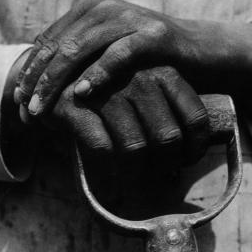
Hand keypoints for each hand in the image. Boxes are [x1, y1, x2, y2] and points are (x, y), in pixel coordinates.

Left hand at [15, 0, 251, 138]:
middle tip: (24, 111)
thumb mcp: (111, 58)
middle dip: (36, 81)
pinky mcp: (153, 35)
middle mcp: (104, 9)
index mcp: (90, 12)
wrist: (201, 54)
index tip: (19, 102)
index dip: (30, 72)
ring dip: (56, 81)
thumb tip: (47, 84)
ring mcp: (128, 19)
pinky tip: (81, 93)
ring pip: (80, 49)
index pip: (48, 43)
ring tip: (40, 109)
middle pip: (58, 46)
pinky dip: (98, 74)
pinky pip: (119, 54)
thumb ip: (82, 61)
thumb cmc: (150, 63)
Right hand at [52, 66, 208, 173]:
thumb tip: (192, 151)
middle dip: (166, 165)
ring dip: (137, 173)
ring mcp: (107, 90)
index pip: (195, 117)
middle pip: (167, 137)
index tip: (186, 161)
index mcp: (163, 71)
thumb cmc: (110, 90)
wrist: (56, 78)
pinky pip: (102, 148)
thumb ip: (169, 109)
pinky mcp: (75, 104)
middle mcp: (139, 77)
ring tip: (136, 180)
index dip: (195, 148)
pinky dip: (108, 167)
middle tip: (159, 176)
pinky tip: (110, 170)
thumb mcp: (145, 88)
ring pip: (135, 147)